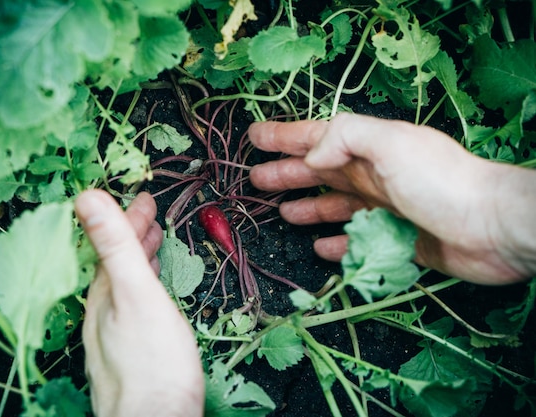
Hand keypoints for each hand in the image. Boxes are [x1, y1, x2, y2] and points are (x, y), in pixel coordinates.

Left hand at [75, 190, 203, 416]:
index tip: (146, 199)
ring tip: (153, 245)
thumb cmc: (153, 364)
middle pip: (114, 265)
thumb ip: (114, 247)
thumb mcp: (135, 294)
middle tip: (151, 214)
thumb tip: (85, 199)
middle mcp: (101, 314)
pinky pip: (131, 306)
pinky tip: (151, 294)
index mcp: (102, 296)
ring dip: (137, 260)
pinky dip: (142, 287)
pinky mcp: (128, 354)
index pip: (110, 246)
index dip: (127, 219)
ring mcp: (112, 335)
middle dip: (132, 236)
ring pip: (122, 286)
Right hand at [249, 113, 535, 284]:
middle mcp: (373, 175)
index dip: (284, 136)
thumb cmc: (440, 181)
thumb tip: (311, 155)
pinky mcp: (394, 240)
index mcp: (369, 148)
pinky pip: (356, 241)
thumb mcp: (390, 143)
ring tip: (281, 210)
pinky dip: (336, 243)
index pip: (316, 137)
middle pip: (319, 172)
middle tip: (256, 177)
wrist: (491, 226)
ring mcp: (383, 208)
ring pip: (333, 205)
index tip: (254, 137)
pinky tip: (320, 247)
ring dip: (306, 205)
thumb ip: (345, 137)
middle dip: (286, 172)